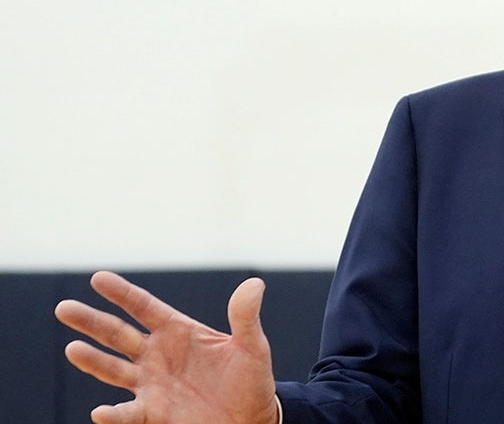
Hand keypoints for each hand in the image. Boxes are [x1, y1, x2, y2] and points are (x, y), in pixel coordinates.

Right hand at [55, 271, 278, 423]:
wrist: (252, 418)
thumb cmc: (251, 379)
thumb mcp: (251, 347)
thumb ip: (245, 317)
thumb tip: (255, 284)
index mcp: (178, 331)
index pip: (144, 307)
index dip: (122, 293)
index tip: (98, 278)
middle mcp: (158, 355)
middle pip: (117, 334)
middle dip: (91, 321)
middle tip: (63, 308)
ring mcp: (151, 384)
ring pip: (113, 369)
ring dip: (92, 361)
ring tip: (72, 349)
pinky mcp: (153, 413)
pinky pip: (128, 414)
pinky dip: (114, 415)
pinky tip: (101, 412)